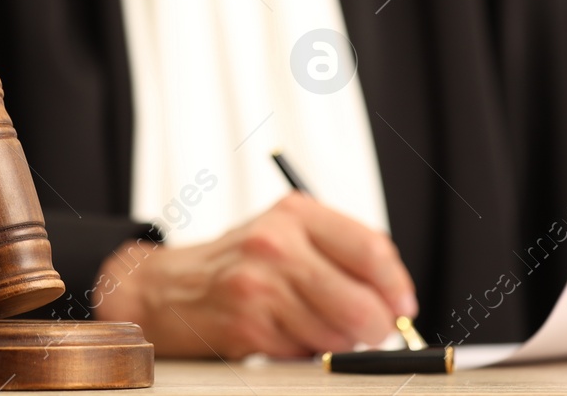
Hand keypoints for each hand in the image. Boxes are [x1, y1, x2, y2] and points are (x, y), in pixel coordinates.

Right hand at [92, 192, 415, 357]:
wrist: (165, 287)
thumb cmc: (234, 263)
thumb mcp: (284, 234)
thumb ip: (338, 253)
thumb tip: (393, 298)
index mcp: (295, 214)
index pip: (371, 249)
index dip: (396, 285)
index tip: (402, 305)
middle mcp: (277, 244)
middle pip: (362, 302)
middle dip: (375, 328)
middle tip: (371, 332)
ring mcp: (260, 286)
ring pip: (337, 335)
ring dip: (336, 343)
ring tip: (310, 326)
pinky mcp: (248, 325)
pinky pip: (304, 353)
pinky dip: (303, 352)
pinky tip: (281, 334)